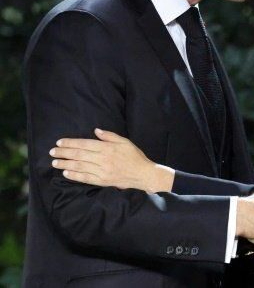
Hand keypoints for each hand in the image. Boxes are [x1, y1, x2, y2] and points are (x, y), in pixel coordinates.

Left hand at [50, 128, 173, 192]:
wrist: (143, 174)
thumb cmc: (134, 156)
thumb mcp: (124, 141)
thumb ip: (109, 136)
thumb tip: (96, 131)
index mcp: (108, 148)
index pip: (85, 144)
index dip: (71, 143)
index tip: (60, 142)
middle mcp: (103, 159)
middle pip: (79, 155)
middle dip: (64, 153)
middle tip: (52, 152)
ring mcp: (102, 171)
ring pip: (80, 166)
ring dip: (65, 164)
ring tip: (55, 162)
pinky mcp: (102, 181)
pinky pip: (86, 178)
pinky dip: (75, 175)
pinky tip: (66, 173)